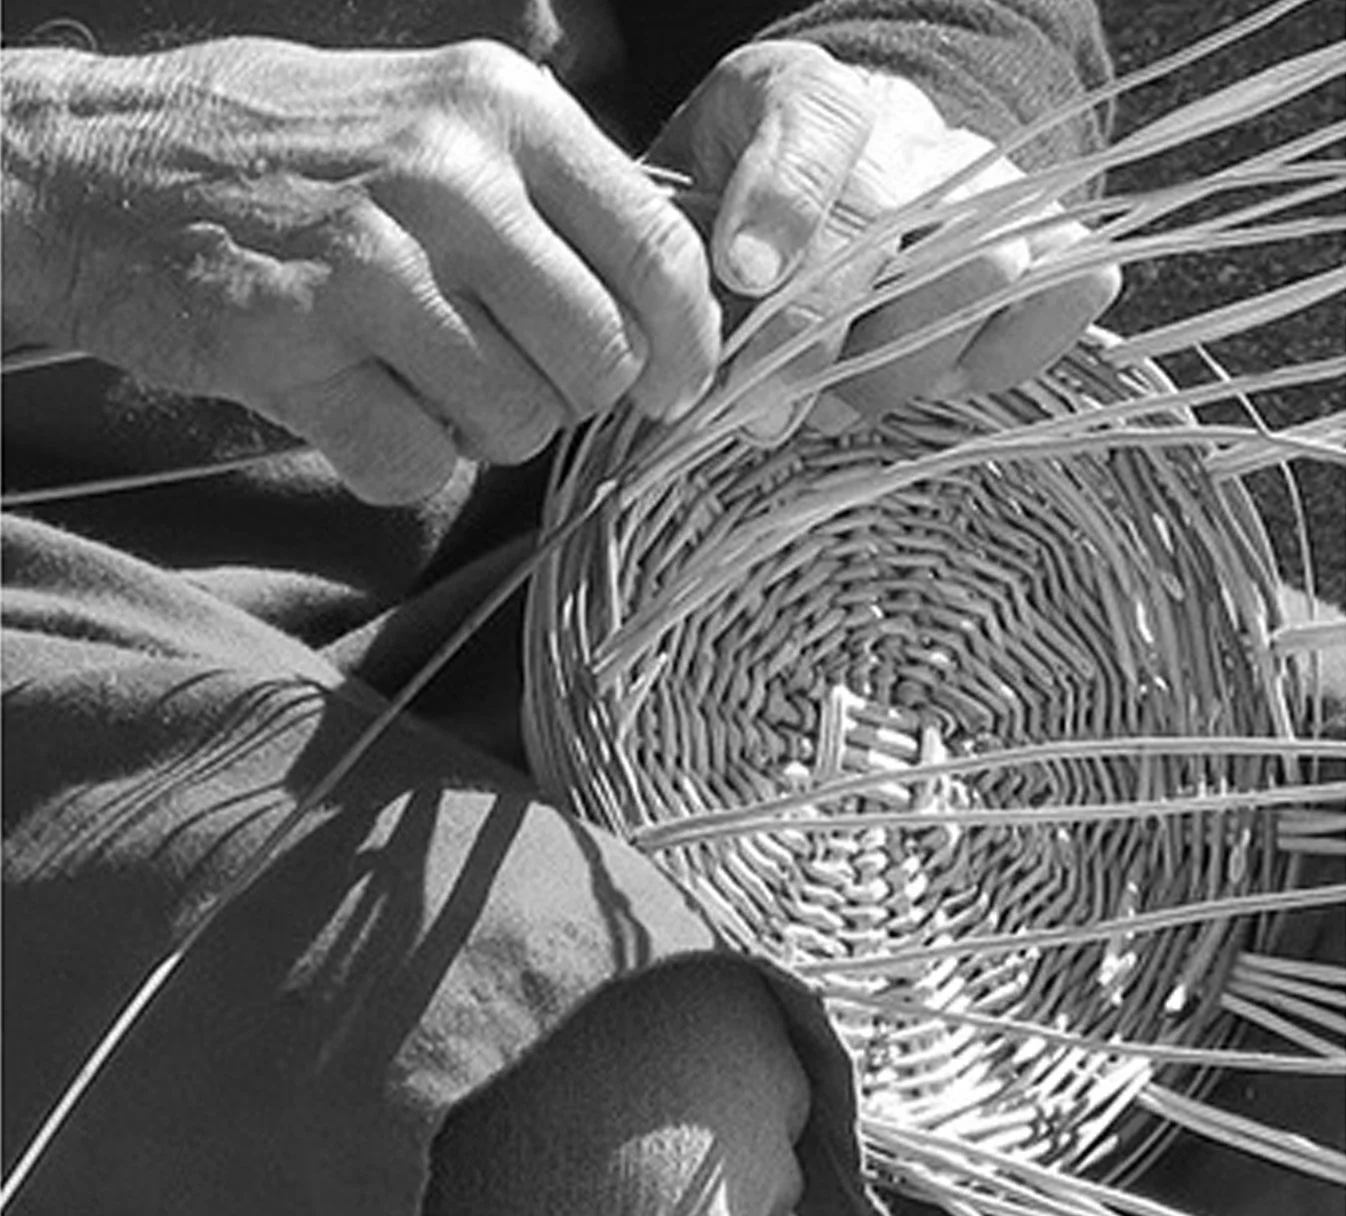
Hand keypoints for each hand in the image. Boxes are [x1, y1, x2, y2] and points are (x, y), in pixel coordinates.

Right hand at [4, 39, 720, 501]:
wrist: (101, 165)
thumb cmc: (294, 153)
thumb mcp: (439, 119)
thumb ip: (553, 201)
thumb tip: (667, 308)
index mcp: (503, 108)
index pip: (661, 252)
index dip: (688, 345)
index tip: (674, 387)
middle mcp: (448, 174)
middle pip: (599, 358)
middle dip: (570, 398)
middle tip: (513, 380)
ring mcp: (367, 261)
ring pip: (515, 422)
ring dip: (481, 432)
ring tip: (417, 378)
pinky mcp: (293, 344)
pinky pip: (412, 466)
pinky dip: (398, 464)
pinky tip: (357, 406)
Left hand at [649, 42, 1120, 440]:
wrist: (853, 164)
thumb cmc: (747, 197)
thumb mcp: (683, 197)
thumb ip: (678, 253)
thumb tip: (670, 353)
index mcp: (805, 96)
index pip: (815, 129)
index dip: (785, 204)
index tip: (743, 274)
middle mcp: (908, 133)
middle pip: (895, 222)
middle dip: (823, 334)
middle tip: (767, 412)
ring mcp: (987, 186)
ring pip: (987, 265)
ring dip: (904, 362)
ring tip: (836, 407)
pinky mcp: (1048, 236)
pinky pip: (1074, 287)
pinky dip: (1008, 353)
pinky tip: (938, 380)